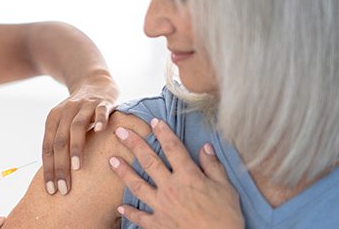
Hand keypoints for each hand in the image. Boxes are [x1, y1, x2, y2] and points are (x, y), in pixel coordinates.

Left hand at [41, 71, 118, 194]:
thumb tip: (54, 177)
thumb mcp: (64, 124)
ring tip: (76, 168)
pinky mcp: (103, 101)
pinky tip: (101, 131)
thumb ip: (59, 143)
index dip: (48, 169)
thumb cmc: (79, 112)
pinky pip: (101, 110)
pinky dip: (100, 119)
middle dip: (60, 166)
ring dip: (76, 147)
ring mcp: (85, 105)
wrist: (94, 82)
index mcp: (53, 119)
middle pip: (60, 141)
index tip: (51, 191)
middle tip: (63, 188)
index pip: (48, 148)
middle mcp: (66, 111)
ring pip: (77, 126)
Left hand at [109, 119, 243, 228]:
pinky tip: (121, 206)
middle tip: (120, 131)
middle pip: (149, 161)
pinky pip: (139, 217)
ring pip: (137, 185)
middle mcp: (171, 188)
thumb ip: (213, 166)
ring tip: (112, 160)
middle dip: (134, 144)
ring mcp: (161, 206)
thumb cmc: (225, 218)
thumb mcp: (226, 189)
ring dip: (123, 171)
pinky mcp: (157, 225)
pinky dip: (129, 212)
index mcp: (188, 176)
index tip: (154, 121)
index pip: (173, 148)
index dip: (163, 133)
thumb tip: (205, 147)